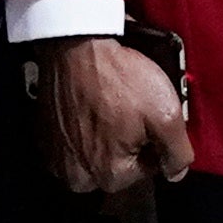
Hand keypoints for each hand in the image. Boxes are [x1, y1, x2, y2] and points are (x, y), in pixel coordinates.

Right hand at [36, 36, 191, 198]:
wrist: (74, 44)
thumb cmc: (118, 79)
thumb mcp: (166, 114)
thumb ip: (178, 153)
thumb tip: (176, 172)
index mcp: (110, 177)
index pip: (148, 168)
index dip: (155, 140)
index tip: (149, 115)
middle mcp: (78, 178)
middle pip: (118, 164)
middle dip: (128, 140)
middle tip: (130, 108)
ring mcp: (56, 159)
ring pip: (94, 153)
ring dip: (104, 135)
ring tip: (110, 104)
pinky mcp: (44, 137)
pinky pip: (72, 141)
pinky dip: (81, 127)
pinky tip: (89, 105)